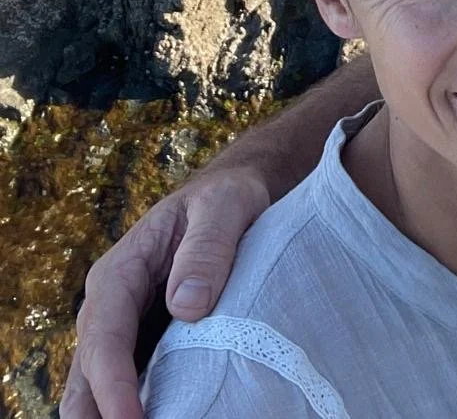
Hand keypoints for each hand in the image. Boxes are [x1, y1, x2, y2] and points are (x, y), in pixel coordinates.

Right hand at [60, 165, 270, 418]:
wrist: (231, 196)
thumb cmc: (226, 197)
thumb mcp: (225, 207)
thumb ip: (207, 249)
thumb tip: (186, 306)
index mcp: (120, 271)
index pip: (105, 338)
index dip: (113, 385)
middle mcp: (111, 305)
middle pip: (87, 374)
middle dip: (100, 413)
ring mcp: (125, 328)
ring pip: (98, 387)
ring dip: (112, 414)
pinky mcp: (145, 344)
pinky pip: (131, 384)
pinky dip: (136, 408)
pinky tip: (165, 417)